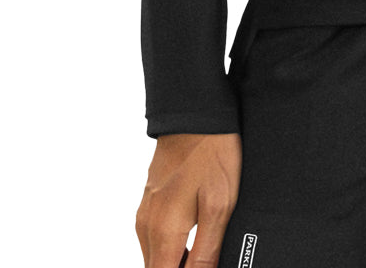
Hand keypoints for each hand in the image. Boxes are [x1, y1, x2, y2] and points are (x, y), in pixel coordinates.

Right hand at [136, 132, 241, 267]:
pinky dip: (172, 250)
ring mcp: (146, 213)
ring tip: (204, 255)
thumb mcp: (219, 205)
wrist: (196, 112)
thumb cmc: (212, 154)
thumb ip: (206, 251)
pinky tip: (195, 242)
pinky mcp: (150, 203)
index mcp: (163, 232)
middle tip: (209, 260)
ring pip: (156, 258)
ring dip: (176, 263)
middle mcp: (147, 226)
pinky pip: (155, 240)